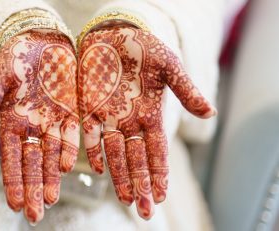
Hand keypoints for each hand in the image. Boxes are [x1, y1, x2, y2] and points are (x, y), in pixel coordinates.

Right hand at [0, 29, 78, 223]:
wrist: (42, 40)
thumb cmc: (16, 57)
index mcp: (11, 121)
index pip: (10, 158)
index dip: (12, 180)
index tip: (13, 203)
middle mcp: (31, 127)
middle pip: (32, 164)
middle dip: (33, 188)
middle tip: (34, 214)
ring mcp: (51, 121)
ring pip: (51, 156)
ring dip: (51, 177)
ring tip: (50, 199)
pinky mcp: (70, 113)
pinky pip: (70, 136)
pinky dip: (68, 150)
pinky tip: (66, 167)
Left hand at [78, 25, 215, 218]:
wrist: (114, 33)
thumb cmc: (144, 47)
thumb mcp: (169, 66)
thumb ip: (185, 90)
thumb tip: (210, 113)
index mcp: (151, 114)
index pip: (157, 151)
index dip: (159, 173)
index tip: (162, 195)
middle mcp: (130, 122)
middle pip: (137, 159)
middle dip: (140, 185)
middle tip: (144, 210)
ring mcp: (109, 117)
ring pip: (115, 154)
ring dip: (120, 176)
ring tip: (125, 200)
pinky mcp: (89, 109)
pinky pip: (91, 136)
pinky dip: (95, 152)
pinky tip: (100, 169)